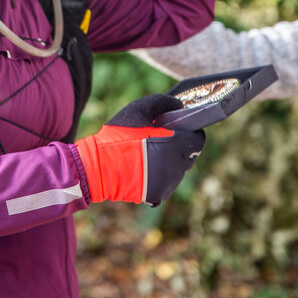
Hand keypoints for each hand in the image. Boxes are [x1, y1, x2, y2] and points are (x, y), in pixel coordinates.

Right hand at [74, 94, 204, 205]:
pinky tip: (143, 169)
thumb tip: (178, 105)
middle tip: (159, 141)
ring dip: (169, 163)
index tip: (178, 131)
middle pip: (188, 156)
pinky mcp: (158, 195)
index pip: (198, 139)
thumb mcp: (138, 109)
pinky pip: (166, 184)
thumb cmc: (118, 136)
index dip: (190, 133)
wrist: (99, 167)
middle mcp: (177, 166)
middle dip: (178, 148)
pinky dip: (159, 177)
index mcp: (176, 143)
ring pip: (177, 171)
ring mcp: (168, 183)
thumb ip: (161, 101)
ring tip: (148, 156)